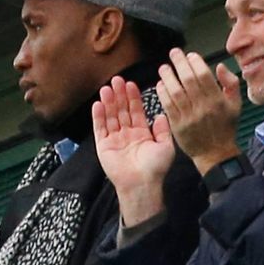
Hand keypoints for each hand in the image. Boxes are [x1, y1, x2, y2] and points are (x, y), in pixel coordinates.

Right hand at [93, 76, 173, 225]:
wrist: (142, 184)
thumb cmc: (156, 168)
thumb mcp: (166, 146)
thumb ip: (163, 130)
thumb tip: (161, 115)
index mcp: (141, 133)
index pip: (136, 111)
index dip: (133, 97)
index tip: (131, 84)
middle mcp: (127, 134)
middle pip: (122, 110)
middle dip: (119, 95)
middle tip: (117, 80)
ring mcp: (114, 139)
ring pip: (110, 116)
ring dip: (108, 102)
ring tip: (107, 88)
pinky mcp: (103, 146)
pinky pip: (99, 129)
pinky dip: (98, 117)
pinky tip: (98, 104)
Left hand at [157, 48, 242, 174]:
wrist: (215, 154)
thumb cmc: (225, 127)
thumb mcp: (236, 104)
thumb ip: (231, 83)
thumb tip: (219, 66)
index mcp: (218, 100)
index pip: (204, 76)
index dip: (195, 62)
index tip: (190, 55)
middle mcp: (203, 107)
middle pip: (188, 80)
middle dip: (179, 63)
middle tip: (174, 53)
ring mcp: (189, 117)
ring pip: (176, 91)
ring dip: (168, 76)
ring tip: (164, 67)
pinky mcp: (178, 125)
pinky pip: (168, 105)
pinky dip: (163, 93)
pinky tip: (160, 84)